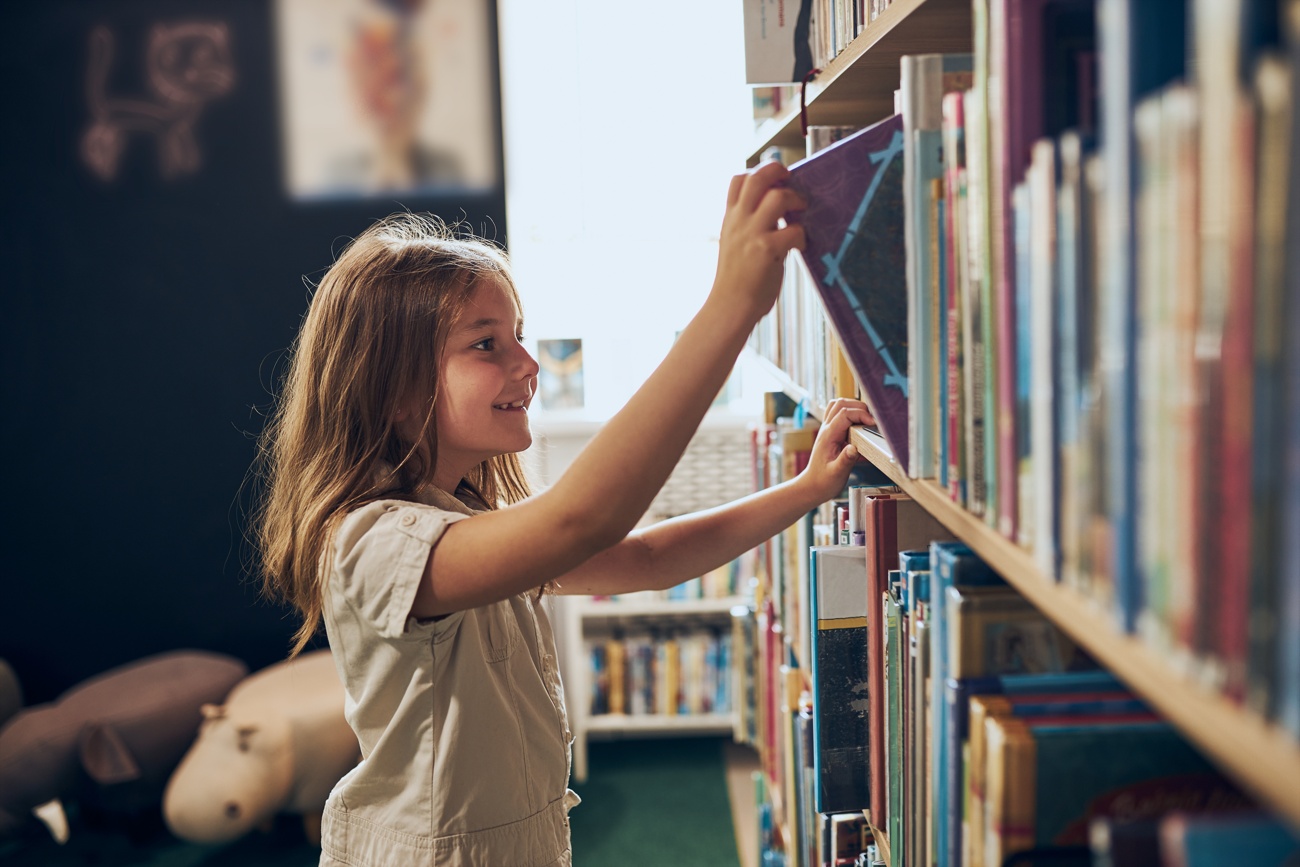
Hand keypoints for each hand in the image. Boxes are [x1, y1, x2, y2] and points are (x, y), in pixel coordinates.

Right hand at [710, 161, 806, 322]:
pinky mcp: (766, 250)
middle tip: (792, 183)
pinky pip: (794, 231)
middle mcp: (739, 221)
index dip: (759, 172)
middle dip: (779, 172)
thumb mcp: (735, 243)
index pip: (738, 179)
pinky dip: (802, 236)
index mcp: (731, 218)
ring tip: (800, 213)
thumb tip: (778, 209)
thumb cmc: (737, 279)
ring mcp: (752, 234)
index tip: (774, 182)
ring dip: (795, 201)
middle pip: (757, 178)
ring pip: (778, 197)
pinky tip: (800, 247)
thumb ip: (750, 224)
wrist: (729, 307)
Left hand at [798, 398, 875, 502]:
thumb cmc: (824, 482)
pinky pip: (838, 414)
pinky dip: (850, 413)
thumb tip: (854, 448)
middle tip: (871, 420)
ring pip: (838, 405)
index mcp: (828, 436)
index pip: (845, 413)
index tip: (873, 424)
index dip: (861, 414)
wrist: (812, 486)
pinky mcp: (831, 433)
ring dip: (853, 407)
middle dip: (859, 407)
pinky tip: (859, 425)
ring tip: (866, 419)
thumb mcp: (836, 474)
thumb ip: (845, 460)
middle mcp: (826, 429)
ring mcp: (827, 429)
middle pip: (841, 403)